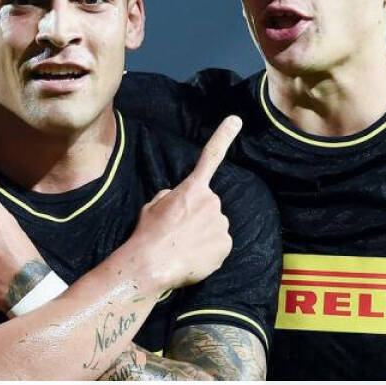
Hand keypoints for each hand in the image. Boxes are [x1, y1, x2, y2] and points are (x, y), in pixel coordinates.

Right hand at [127, 115, 241, 291]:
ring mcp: (220, 223)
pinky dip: (209, 251)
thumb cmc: (148, 234)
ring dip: (204, 234)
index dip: (223, 136)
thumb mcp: (154, 205)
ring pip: (215, 226)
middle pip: (209, 206)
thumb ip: (173, 196)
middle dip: (198, 216)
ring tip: (183, 247)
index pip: (210, 157)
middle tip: (178, 231)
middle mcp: (211, 201)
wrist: (151, 264)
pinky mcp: (225, 244)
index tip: (236, 120)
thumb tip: (182, 200)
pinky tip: (193, 257)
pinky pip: (219, 245)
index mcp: (193, 188)